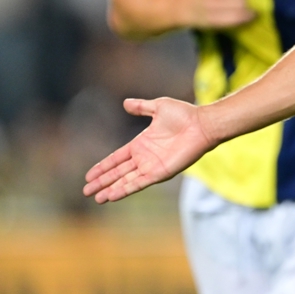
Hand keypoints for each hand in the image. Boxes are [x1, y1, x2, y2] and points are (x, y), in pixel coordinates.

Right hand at [83, 98, 216, 203]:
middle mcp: (144, 157)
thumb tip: (125, 102)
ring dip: (110, 189)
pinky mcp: (160, 173)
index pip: (116, 158)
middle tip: (86, 191)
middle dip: (102, 182)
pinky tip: (112, 196)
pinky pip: (139, 183)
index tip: (89, 175)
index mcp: (141, 144)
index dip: (103, 166)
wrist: (202, 124)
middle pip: (118, 172)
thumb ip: (141, 107)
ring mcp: (152, 166)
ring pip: (126, 181)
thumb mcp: (158, 107)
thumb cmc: (184, 115)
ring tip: (96, 198)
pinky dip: (125, 189)